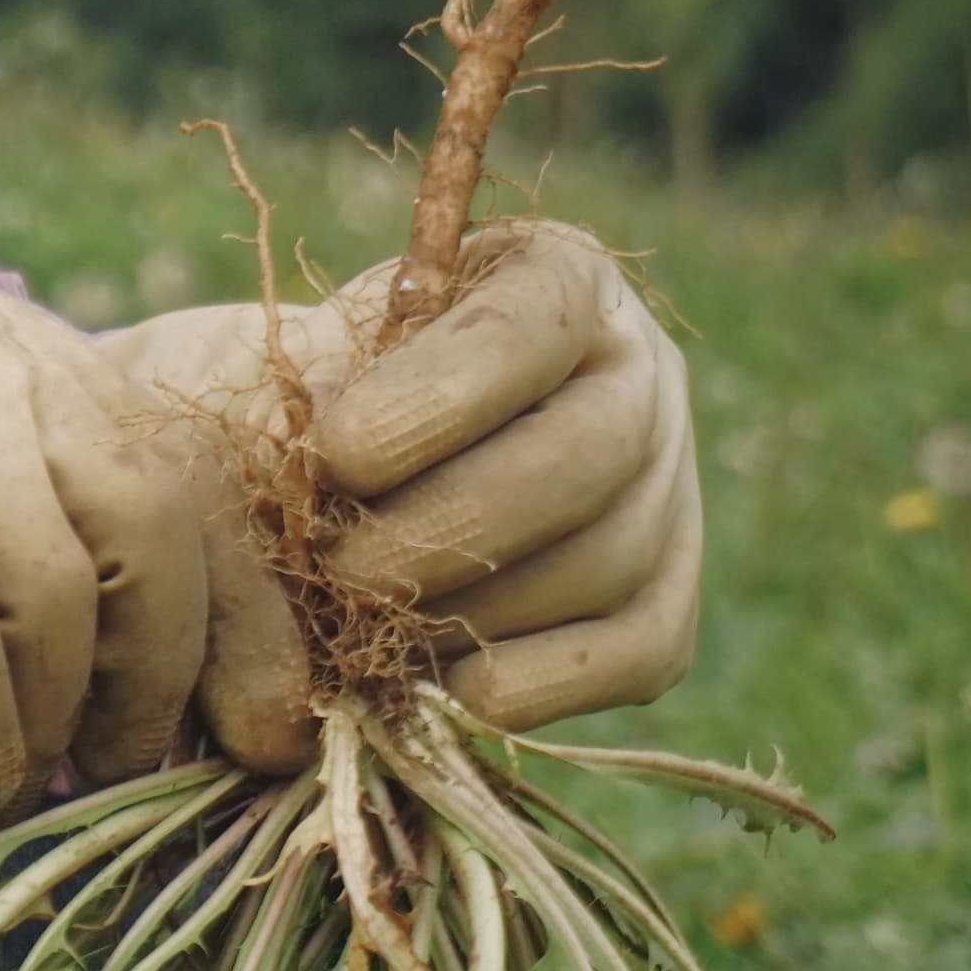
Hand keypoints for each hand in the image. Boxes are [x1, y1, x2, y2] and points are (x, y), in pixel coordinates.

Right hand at [0, 294, 211, 825]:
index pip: (207, 485)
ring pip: (56, 577)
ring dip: (54, 722)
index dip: (257, 627)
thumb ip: (116, 626)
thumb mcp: (0, 606)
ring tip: (17, 787)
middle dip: (157, 683)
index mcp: (56, 370)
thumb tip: (270, 733)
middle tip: (115, 779)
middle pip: (154, 524)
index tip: (262, 746)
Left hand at [108, 219, 701, 770]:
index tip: (335, 454)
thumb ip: (306, 404)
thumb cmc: (312, 404)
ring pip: (606, 561)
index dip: (436, 398)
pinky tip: (442, 689)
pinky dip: (538, 683)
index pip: (528, 327)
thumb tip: (304, 478)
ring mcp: (670, 493)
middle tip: (339, 571)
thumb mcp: (301, 364)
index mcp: (559, 282)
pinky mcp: (667, 604)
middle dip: (447, 525)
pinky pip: (637, 653)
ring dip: (474, 610)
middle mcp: (641, 377)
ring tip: (365, 628)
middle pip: (583, 457)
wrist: (344, 483)